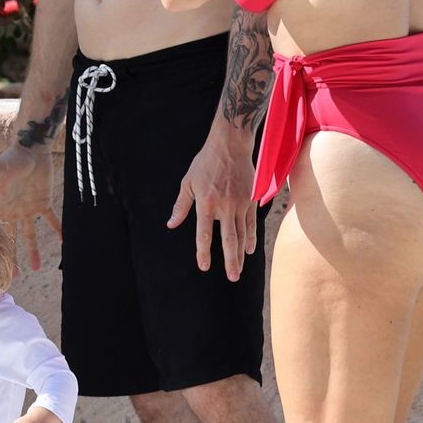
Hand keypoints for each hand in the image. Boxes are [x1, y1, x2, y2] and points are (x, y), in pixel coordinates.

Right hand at [0, 146, 60, 271]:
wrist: (29, 150)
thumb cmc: (8, 162)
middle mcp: (9, 213)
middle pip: (9, 239)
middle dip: (11, 257)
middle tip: (14, 276)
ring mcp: (26, 209)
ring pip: (29, 235)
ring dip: (32, 251)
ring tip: (35, 269)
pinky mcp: (41, 203)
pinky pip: (51, 220)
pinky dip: (58, 230)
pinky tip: (65, 241)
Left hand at [168, 126, 257, 280]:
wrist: (230, 145)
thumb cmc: (205, 163)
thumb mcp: (187, 182)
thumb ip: (180, 206)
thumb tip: (171, 224)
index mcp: (205, 203)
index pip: (203, 234)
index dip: (203, 252)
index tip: (204, 266)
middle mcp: (224, 206)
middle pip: (228, 239)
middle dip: (231, 261)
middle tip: (232, 278)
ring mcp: (240, 203)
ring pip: (242, 234)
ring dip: (241, 254)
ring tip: (240, 270)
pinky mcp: (251, 199)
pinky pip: (252, 223)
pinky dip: (251, 237)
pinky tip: (251, 249)